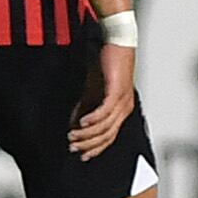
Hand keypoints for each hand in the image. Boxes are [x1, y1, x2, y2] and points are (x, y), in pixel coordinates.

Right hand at [69, 42, 136, 157]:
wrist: (117, 43)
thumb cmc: (107, 64)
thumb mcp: (93, 89)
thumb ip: (85, 107)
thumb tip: (74, 124)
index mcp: (122, 110)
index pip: (110, 137)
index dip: (96, 148)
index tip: (82, 155)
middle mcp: (125, 109)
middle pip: (107, 136)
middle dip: (88, 145)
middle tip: (73, 147)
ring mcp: (122, 101)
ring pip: (104, 127)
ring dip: (87, 134)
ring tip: (72, 137)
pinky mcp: (117, 92)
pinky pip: (104, 112)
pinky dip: (91, 120)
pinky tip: (80, 123)